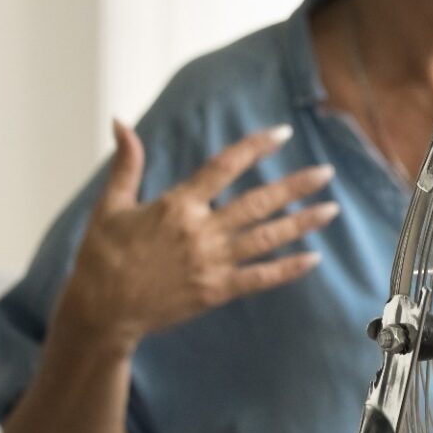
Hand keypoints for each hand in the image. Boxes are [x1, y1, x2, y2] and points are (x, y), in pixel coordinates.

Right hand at [57, 120, 338, 346]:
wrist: (101, 311)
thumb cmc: (102, 256)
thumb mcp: (109, 206)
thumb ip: (126, 164)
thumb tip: (121, 122)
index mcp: (177, 205)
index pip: (224, 166)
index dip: (255, 147)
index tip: (283, 133)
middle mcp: (200, 231)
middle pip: (258, 202)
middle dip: (295, 186)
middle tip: (326, 172)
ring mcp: (211, 262)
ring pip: (266, 238)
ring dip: (302, 223)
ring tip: (331, 210)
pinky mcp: (216, 291)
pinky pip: (260, 278)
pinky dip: (288, 269)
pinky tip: (313, 259)